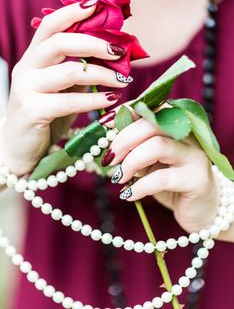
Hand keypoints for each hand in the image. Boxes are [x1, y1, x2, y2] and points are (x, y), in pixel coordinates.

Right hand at [0, 1, 130, 174]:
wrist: (20, 147)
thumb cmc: (45, 114)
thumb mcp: (61, 88)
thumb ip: (78, 70)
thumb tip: (112, 57)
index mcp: (33, 57)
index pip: (50, 25)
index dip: (73, 13)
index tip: (98, 5)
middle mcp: (27, 68)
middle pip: (60, 42)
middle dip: (95, 43)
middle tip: (120, 51)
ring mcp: (26, 89)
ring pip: (70, 71)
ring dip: (102, 74)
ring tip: (123, 80)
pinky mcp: (32, 110)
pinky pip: (70, 101)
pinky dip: (95, 100)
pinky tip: (111, 100)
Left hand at [106, 117, 219, 232]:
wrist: (200, 208)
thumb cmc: (171, 180)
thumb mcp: (149, 160)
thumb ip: (134, 147)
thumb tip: (106, 140)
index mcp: (177, 125)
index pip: (150, 108)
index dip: (125, 112)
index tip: (103, 123)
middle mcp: (189, 135)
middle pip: (152, 124)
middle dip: (124, 139)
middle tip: (109, 158)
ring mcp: (195, 156)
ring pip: (157, 146)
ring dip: (130, 162)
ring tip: (118, 177)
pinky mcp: (196, 180)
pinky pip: (161, 178)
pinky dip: (139, 186)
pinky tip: (128, 194)